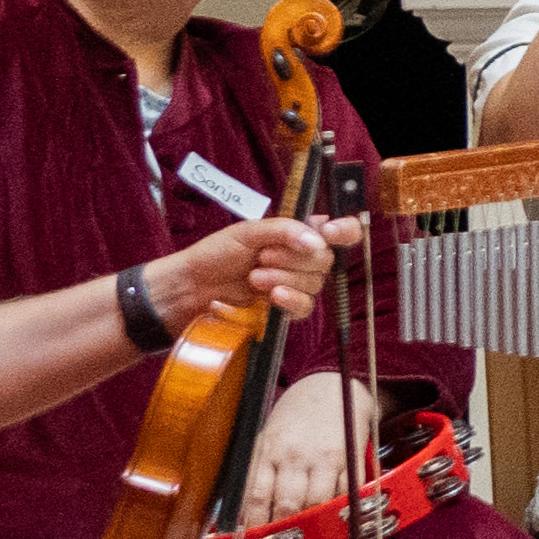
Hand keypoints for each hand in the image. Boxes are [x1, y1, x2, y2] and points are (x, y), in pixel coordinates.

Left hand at [155, 214, 337, 331]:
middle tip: (263, 256)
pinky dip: (290, 299)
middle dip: (293, 258)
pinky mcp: (287, 308)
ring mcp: (297, 283)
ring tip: (254, 276)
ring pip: (315, 283)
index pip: (340, 230)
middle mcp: (302, 257)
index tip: (329, 234)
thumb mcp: (249, 231)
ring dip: (283, 278)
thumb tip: (318, 241)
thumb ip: (285, 230)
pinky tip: (272, 296)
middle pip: (326, 259)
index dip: (344, 230)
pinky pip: (306, 306)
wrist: (194, 287)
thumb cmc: (217, 254)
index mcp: (298, 233)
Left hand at [233, 374, 359, 533]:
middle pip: (287, 504)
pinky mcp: (349, 458)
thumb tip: (241, 515)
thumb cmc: (293, 419)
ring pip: (316, 503)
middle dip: (283, 530)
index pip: (254, 496)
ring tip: (306, 536)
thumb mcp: (266, 438)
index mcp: (267, 449)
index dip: (253, 524)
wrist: (329, 386)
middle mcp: (294, 454)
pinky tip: (333, 518)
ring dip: (311, 524)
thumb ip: (255, 472)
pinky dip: (339, 509)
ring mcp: (324, 457)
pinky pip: (345, 492)